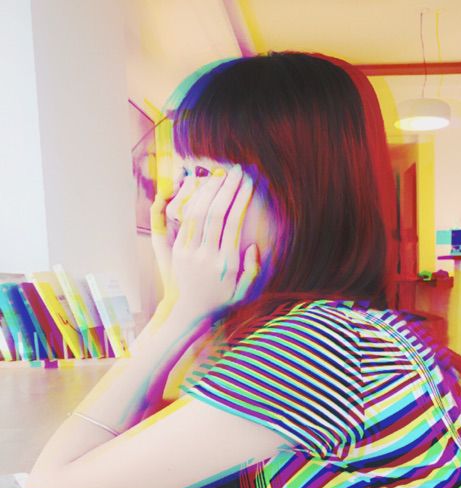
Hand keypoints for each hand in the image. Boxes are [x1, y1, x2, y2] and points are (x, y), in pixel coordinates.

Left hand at [156, 164, 260, 323]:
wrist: (190, 313)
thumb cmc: (222, 300)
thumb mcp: (244, 292)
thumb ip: (252, 271)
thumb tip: (253, 246)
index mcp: (226, 264)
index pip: (232, 223)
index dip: (240, 199)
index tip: (248, 183)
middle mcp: (206, 256)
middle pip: (214, 213)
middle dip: (226, 188)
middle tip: (237, 171)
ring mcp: (189, 252)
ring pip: (197, 213)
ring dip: (209, 191)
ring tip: (221, 174)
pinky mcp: (177, 250)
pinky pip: (184, 221)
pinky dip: (193, 202)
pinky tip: (203, 190)